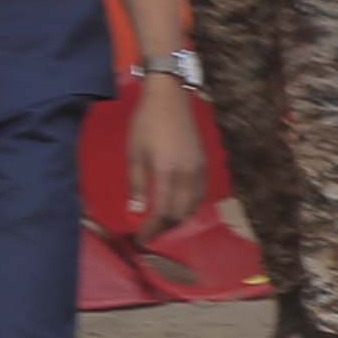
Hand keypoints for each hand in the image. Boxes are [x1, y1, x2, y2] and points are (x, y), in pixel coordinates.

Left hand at [125, 75, 210, 229]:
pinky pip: (199, 194)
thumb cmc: (146, 122)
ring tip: (163, 223)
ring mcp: (199, 170)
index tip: (141, 240)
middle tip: (150, 233)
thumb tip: (136, 211)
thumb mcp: (134, 153)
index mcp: (167, 172)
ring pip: (192, 206)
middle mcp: (187, 175)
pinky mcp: (204, 164)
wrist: (169, 98)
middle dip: (164, 228)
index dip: (151, 230)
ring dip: (178, 219)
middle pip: (180, 214)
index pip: (162, 212)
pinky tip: (178, 205)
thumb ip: (135, 184)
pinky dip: (189, 206)